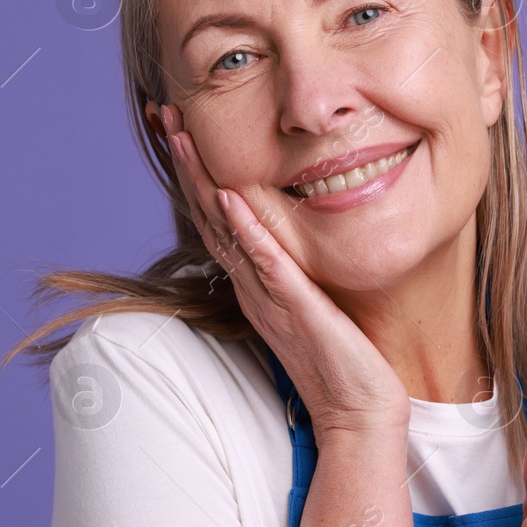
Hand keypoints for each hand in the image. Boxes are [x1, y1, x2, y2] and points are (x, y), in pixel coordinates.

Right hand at [158, 104, 410, 435]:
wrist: (358, 411)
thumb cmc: (343, 359)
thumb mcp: (313, 301)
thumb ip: (296, 268)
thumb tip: (291, 233)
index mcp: (255, 281)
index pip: (216, 215)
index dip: (196, 170)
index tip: (182, 127)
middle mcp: (252, 285)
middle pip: (207, 212)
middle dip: (187, 162)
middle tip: (168, 115)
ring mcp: (268, 296)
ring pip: (224, 229)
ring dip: (201, 180)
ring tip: (183, 138)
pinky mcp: (294, 307)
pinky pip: (265, 261)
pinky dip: (246, 228)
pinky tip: (230, 196)